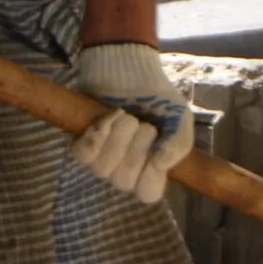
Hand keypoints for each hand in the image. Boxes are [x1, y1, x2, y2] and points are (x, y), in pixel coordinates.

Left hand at [67, 42, 192, 205]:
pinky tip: (109, 117)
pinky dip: (98, 134)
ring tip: (127, 116)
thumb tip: (162, 164)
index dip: (150, 178)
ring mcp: (102, 157)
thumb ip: (180, 142)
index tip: (157, 154)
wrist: (131, 69)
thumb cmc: (157, 98)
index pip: (147, 194)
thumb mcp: (180, 117)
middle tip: (145, 125)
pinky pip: (83, 154)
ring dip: (118, 138)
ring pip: (102, 169)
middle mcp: (124, 168)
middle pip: (124, 182)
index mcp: (150, 169)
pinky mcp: (83, 142)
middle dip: (136, 149)